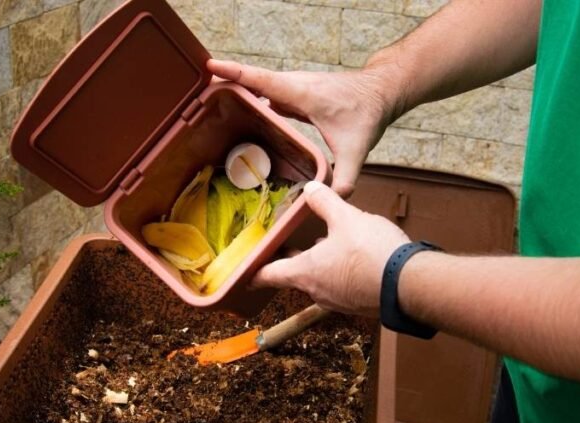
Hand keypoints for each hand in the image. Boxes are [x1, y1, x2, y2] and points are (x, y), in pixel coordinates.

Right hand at [206, 59, 399, 194]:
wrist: (380, 92)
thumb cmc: (367, 112)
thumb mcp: (356, 148)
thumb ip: (346, 176)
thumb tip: (334, 198)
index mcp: (299, 93)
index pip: (259, 79)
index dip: (234, 72)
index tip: (209, 67)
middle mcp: (292, 85)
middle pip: (252, 81)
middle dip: (226, 83)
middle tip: (199, 96)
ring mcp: (293, 88)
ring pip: (259, 86)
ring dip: (238, 91)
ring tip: (211, 104)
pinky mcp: (295, 93)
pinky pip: (267, 94)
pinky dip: (253, 99)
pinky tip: (243, 115)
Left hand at [251, 182, 409, 315]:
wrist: (409, 284)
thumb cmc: (372, 253)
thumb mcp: (346, 218)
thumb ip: (325, 202)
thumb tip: (311, 188)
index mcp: (306, 272)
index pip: (269, 275)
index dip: (255, 271)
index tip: (245, 272)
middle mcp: (318, 291)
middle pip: (297, 276)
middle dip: (294, 260)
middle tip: (291, 245)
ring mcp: (339, 301)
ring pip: (321, 280)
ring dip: (321, 264)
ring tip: (328, 243)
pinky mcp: (359, 303)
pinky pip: (343, 286)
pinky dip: (342, 272)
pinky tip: (356, 256)